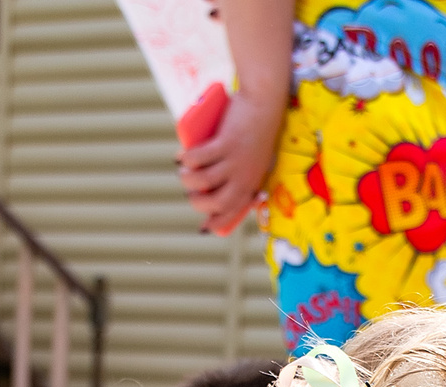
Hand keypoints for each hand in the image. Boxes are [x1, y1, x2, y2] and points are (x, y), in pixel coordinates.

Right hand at [177, 87, 283, 233]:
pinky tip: (182, 156)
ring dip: (188, 180)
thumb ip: (238, 172)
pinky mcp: (226, 143)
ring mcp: (236, 160)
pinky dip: (187, 159)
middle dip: (197, 202)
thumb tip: (203, 180)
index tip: (203, 226)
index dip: (216, 223)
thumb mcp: (252, 158)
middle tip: (189, 190)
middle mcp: (245, 176)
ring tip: (183, 171)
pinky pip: (200, 158)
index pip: (233, 213)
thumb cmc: (255, 130)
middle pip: (216, 204)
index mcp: (252, 184)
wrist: (264, 102)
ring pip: (204, 182)